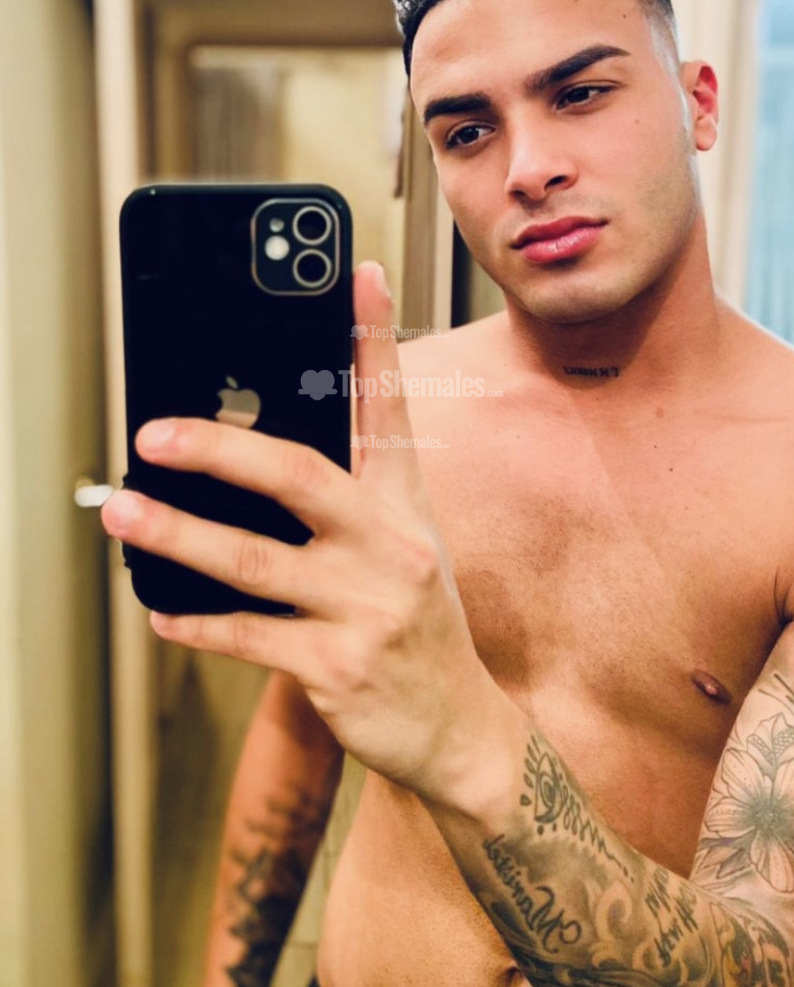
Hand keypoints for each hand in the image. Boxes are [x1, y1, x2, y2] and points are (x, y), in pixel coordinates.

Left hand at [101, 262, 506, 802]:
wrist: (459, 727)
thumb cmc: (418, 624)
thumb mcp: (406, 546)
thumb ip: (350, 497)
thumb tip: (261, 457)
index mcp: (404, 506)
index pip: (389, 408)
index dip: (376, 337)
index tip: (360, 274)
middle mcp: (390, 546)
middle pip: (299, 476)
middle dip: (221, 447)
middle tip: (157, 433)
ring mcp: (365, 607)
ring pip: (252, 559)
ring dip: (177, 534)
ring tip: (126, 513)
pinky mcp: (336, 666)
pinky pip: (246, 634)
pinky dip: (196, 622)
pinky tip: (160, 609)